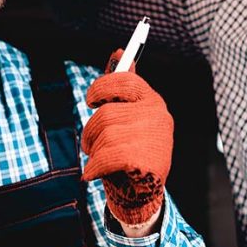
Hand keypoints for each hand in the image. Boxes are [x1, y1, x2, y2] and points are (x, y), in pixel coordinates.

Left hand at [82, 50, 171, 226]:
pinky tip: (94, 173)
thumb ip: (122, 86)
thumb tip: (119, 52)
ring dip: (93, 151)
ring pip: (103, 135)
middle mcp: (156, 116)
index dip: (102, 87)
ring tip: (100, 160)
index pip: (126, 80)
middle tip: (90, 143)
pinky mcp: (144, 160)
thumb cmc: (132, 150)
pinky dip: (93, 167)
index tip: (91, 100)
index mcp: (153, 102)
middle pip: (106, 113)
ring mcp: (152, 137)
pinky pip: (104, 156)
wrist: (143, 195)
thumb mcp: (129, 117)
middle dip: (91, 130)